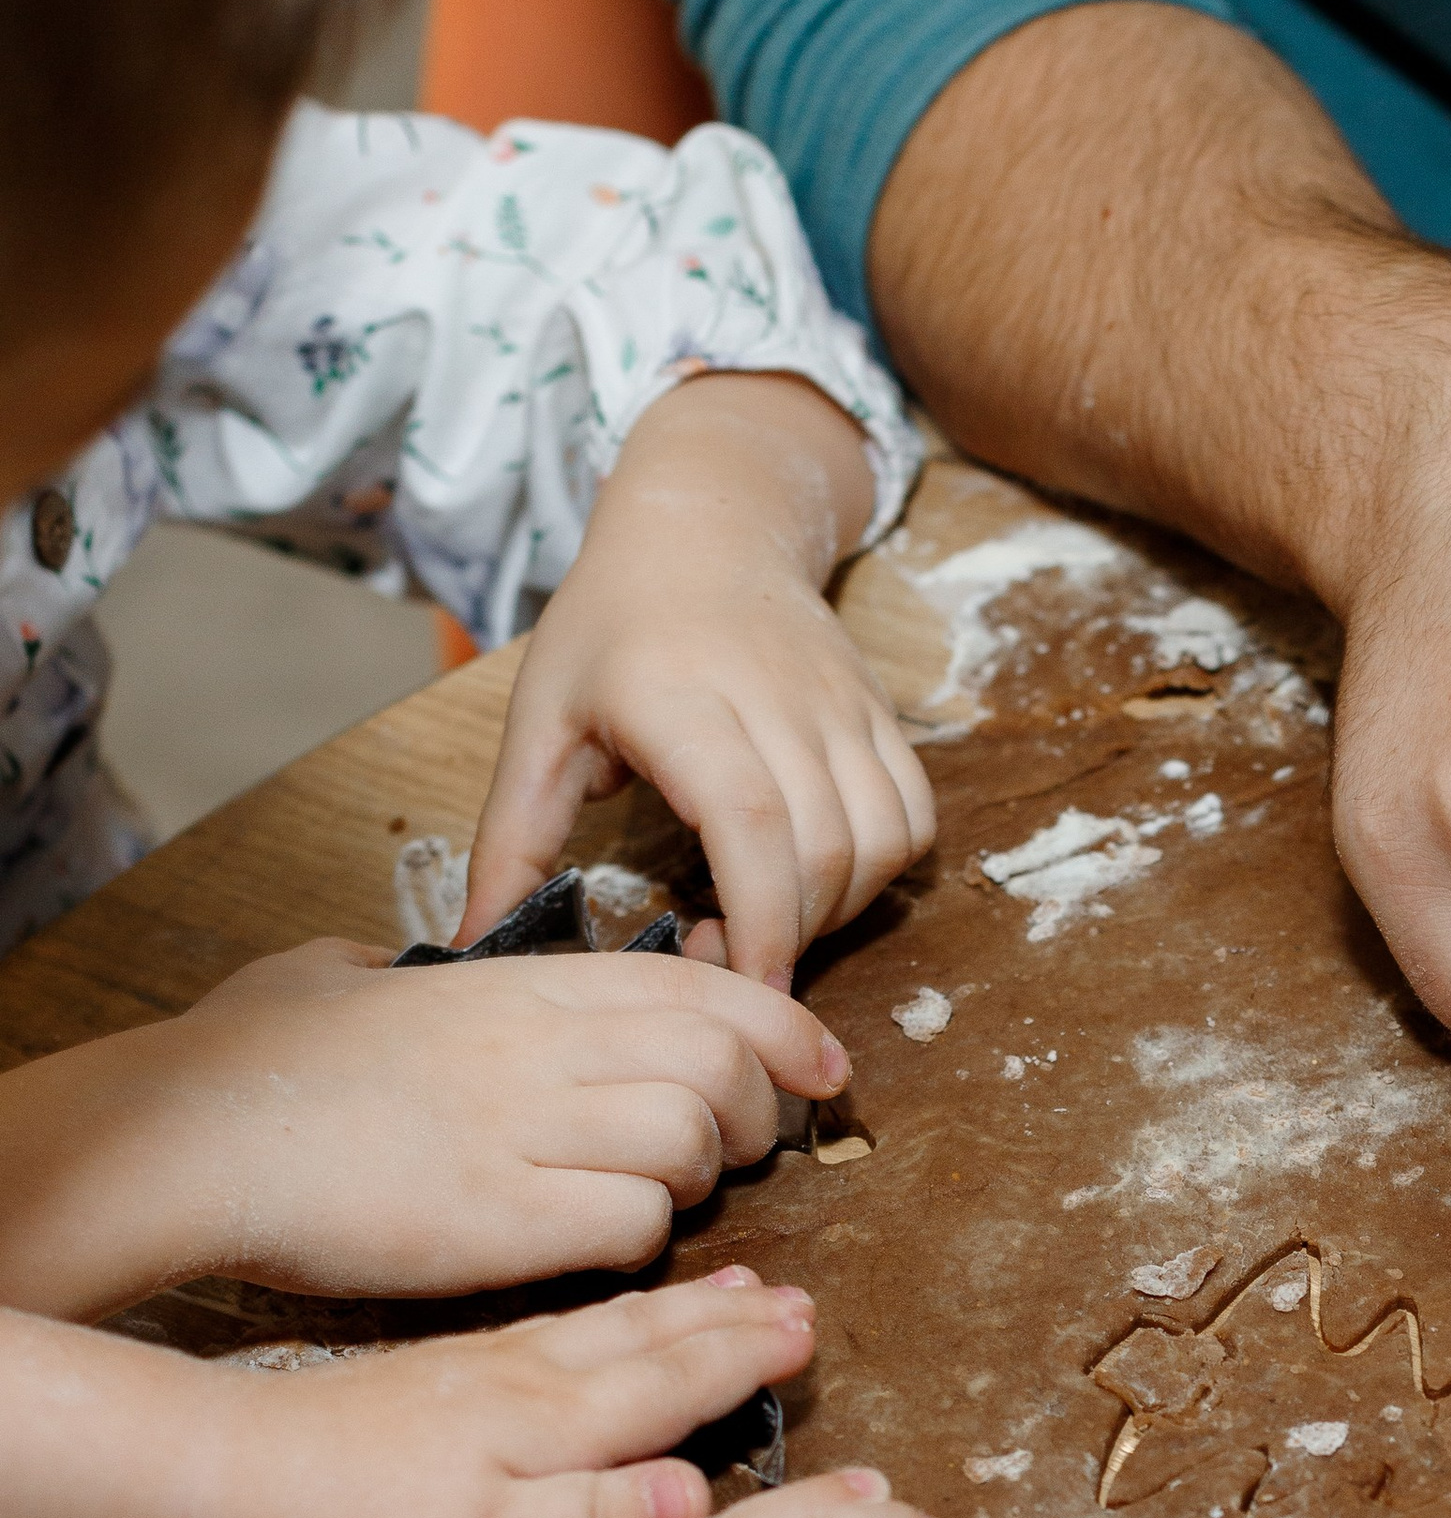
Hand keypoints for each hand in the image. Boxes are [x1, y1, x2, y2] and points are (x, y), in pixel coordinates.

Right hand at [0, 935, 852, 1318]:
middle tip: (727, 1155)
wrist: (197, 1132)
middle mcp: (542, 1045)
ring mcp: (527, 1130)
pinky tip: (598, 1242)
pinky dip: (643, 1242)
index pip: (707, 988)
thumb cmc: (258, 1060)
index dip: (787, 1030)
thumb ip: (395, 966)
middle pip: (724, 1067)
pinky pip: (635, 1225)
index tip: (822, 1069)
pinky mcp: (504, 1218)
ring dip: (701, 1184)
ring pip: (693, 1142)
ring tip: (661, 1200)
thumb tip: (386, 964)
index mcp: (523, 982)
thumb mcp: (342, 976)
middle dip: (755, 1119)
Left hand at [184, 1270, 817, 1517]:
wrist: (230, 1475)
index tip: (810, 1330)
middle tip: (797, 1297)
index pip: (674, 1382)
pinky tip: (603, 1316)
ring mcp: (480, 1367)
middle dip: (731, 1320)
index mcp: (553, 1426)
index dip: (746, 1359)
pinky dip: (603, 1311)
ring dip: (678, 1306)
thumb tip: (698, 1493)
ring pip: (605, 1324)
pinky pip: (551, 1324)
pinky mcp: (436, 1369)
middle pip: (651, 1339)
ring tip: (733, 1284)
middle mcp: (527, 1380)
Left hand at [462, 374, 935, 987]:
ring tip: (770, 922)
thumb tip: (469, 945)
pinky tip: (822, 881)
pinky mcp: (882, 714)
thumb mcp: (539, 725)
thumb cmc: (611, 629)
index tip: (736, 989)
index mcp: (680, 700)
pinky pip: (915, 817)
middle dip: (788, 939)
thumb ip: (511, 843)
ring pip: (880, 842)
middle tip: (724, 963)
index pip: (749, 822)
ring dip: (837, 912)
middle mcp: (777, 700)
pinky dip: (882, 871)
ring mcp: (842, 706)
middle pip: (822, 851)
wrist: (706, 528)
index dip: (757, 921)